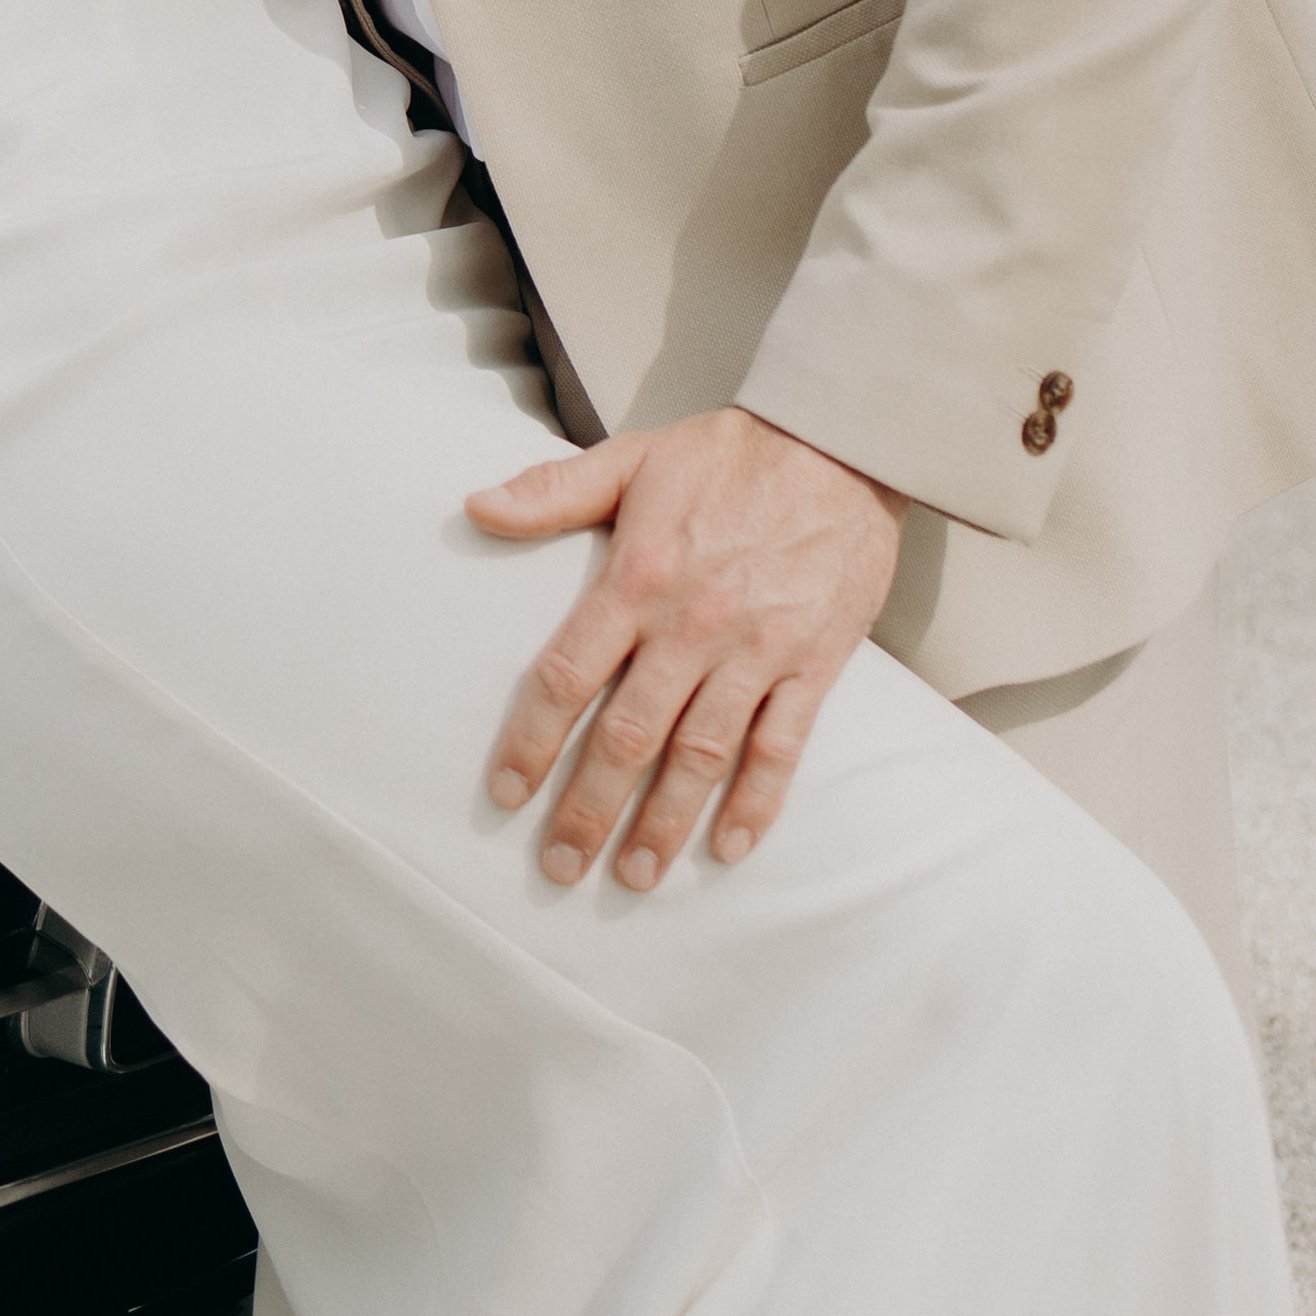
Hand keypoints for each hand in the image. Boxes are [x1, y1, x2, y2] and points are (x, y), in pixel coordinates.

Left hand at [466, 408, 904, 888]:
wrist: (841, 439)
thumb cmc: (730, 453)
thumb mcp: (633, 458)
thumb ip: (552, 491)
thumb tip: (475, 507)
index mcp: (638, 576)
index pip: (569, 676)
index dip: (532, 741)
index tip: (507, 793)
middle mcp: (692, 623)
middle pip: (628, 736)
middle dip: (588, 809)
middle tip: (560, 867)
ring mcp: (757, 649)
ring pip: (700, 756)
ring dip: (664, 823)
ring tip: (633, 875)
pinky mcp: (814, 663)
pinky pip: (781, 747)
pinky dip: (756, 802)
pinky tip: (727, 847)